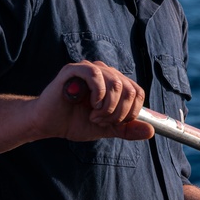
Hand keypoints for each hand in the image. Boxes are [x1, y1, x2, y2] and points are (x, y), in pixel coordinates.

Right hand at [32, 61, 153, 141]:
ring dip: (107, 107)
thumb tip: (151, 131)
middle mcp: (105, 72)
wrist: (49, 124)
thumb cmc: (76, 122)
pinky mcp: (74, 70)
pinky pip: (95, 75)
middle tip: (101, 120)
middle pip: (129, 90)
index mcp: (115, 83)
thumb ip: (127, 129)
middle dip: (117, 112)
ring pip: (116, 83)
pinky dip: (98, 95)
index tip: (113, 123)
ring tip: (94, 115)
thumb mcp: (107, 129)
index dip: (129, 112)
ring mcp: (90, 69)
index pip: (138, 92)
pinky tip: (90, 105)